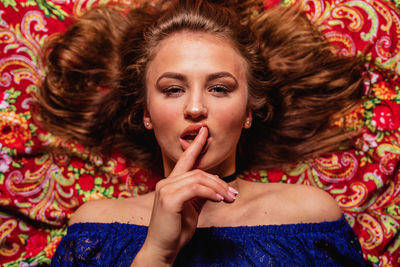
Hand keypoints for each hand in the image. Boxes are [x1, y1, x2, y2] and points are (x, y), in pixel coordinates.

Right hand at [132, 127, 236, 265]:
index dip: (196, 145)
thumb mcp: (192, 209)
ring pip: (199, 179)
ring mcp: (165, 189)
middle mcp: (166, 182)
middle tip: (233, 194)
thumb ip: (201, 195)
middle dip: (219, 181)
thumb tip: (216, 184)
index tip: (205, 132)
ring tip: (230, 198)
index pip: (185, 159)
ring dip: (218, 188)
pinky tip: (220, 200)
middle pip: (198, 172)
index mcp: (171, 183)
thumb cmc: (176, 230)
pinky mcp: (169, 199)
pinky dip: (210, 193)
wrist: (162, 249)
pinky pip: (195, 189)